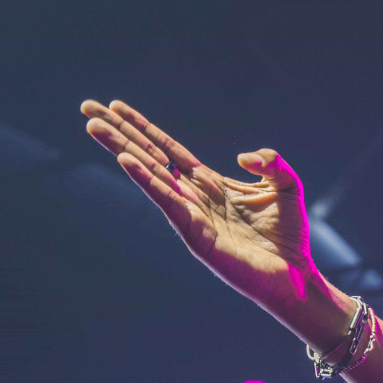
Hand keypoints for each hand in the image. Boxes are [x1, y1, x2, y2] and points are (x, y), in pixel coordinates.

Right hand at [80, 100, 337, 335]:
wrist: (295, 277)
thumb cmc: (289, 238)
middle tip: (87, 108)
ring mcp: (190, 215)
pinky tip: (126, 161)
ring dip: (121, 149)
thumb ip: (272, 163)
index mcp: (210, 185)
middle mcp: (194, 197)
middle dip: (119, 132)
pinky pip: (166, 202)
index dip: (144, 127)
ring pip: (150, 174)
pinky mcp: (194, 234)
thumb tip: (242, 157)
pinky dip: (146, 180)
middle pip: (150, 156)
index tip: (117, 105)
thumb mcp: (287, 187)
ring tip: (94, 127)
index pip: (170, 149)